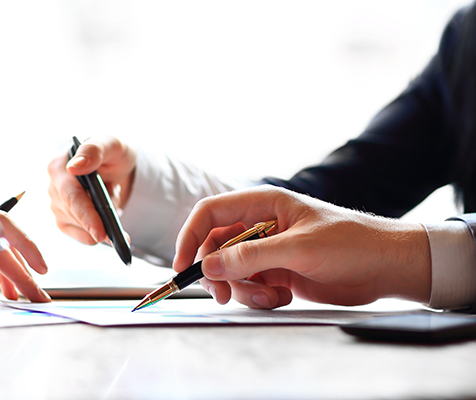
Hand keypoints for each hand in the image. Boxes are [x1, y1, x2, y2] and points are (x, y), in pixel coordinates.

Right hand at [47, 136, 136, 243]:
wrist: (118, 165)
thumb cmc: (113, 151)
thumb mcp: (112, 143)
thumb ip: (94, 150)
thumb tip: (75, 166)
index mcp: (58, 166)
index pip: (70, 196)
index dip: (85, 214)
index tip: (100, 232)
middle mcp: (53, 186)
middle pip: (74, 215)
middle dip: (99, 222)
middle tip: (120, 228)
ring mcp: (57, 205)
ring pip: (79, 227)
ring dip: (101, 222)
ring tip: (113, 199)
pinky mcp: (64, 219)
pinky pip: (80, 236)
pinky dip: (96, 234)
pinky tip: (107, 222)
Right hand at [173, 185, 431, 308]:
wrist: (387, 266)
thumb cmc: (351, 242)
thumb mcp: (298, 248)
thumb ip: (251, 257)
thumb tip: (210, 266)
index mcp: (262, 204)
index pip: (210, 214)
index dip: (191, 237)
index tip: (183, 265)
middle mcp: (260, 226)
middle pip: (215, 248)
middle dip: (218, 273)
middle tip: (223, 294)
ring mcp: (267, 251)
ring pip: (231, 272)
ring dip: (242, 289)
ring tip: (270, 295)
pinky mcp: (276, 273)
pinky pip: (250, 287)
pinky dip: (259, 296)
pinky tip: (283, 296)